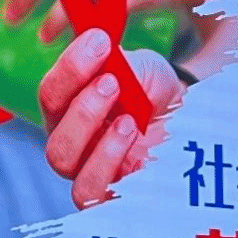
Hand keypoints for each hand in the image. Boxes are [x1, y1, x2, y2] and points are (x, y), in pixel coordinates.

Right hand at [40, 29, 184, 209]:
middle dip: (81, 108)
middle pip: (53, 138)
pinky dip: (108, 164)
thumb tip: (103, 49)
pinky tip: (133, 139)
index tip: (100, 41)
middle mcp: (71, 145)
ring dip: (91, 136)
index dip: (69, 68)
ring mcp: (89, 173)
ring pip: (64, 165)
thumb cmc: (154, 94)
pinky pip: (92, 192)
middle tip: (112, 83)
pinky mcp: (111, 195)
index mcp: (67, 110)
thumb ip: (122, 63)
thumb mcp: (143, 70)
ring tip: (127, 119)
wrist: (186, 121)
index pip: (50, 94)